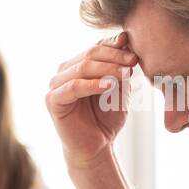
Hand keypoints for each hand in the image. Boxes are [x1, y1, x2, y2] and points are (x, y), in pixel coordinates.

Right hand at [46, 32, 138, 169]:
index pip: (97, 47)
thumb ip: (120, 68)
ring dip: (106, 69)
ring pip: (82, 68)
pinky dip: (92, 85)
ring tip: (126, 73)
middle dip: (114, 56)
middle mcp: (65, 71)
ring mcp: (56, 85)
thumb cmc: (107, 118)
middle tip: (133, 61)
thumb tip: (124, 41)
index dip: (116, 46)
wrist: (96, 147)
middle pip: (90, 54)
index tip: (135, 48)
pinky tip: (109, 86)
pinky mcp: (53, 100)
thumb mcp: (119, 89)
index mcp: (79, 64)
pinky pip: (73, 88)